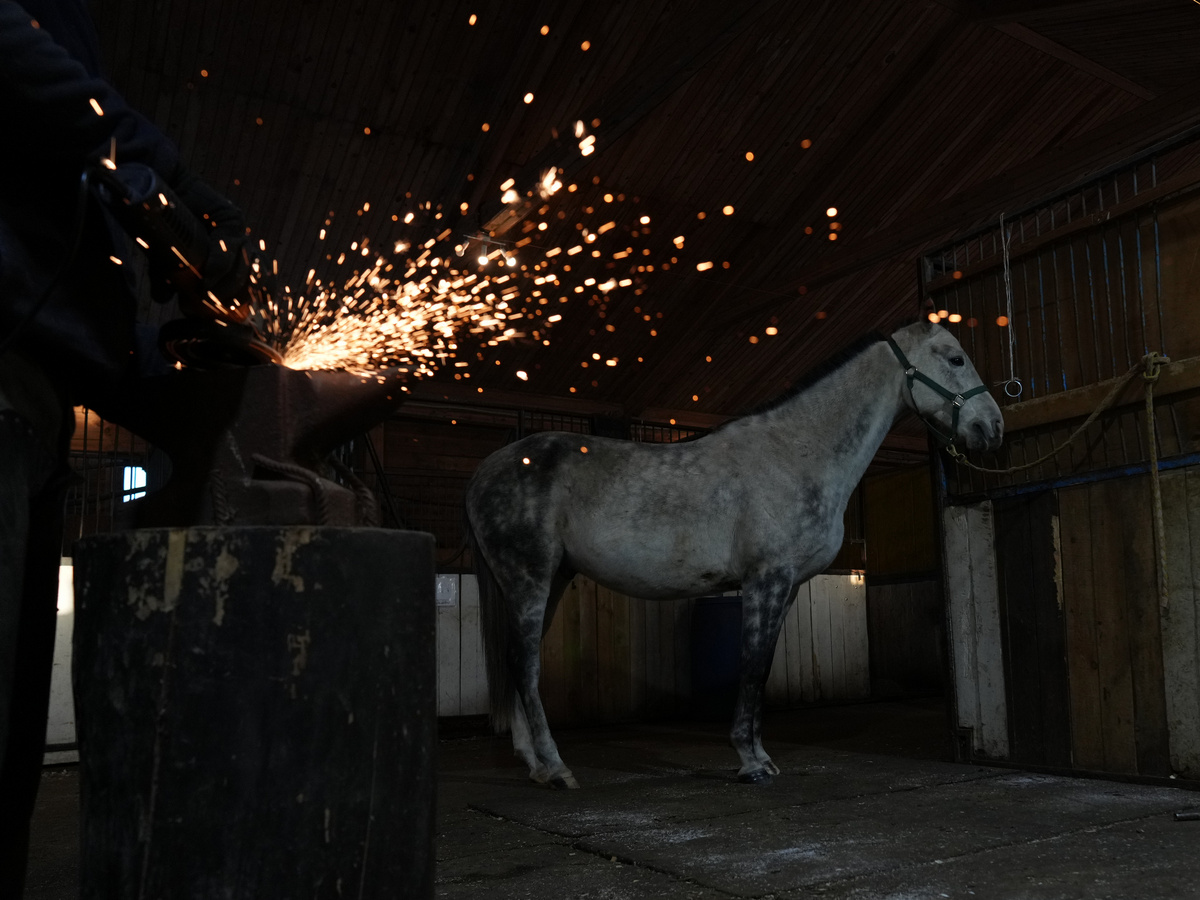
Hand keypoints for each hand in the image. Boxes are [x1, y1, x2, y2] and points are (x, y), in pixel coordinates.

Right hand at [169, 166, 250, 311]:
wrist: (159, 193)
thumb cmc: (167, 228)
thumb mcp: (166, 260)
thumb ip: (166, 279)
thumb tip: (161, 299)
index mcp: (234, 261)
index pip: (258, 285)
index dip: (251, 302)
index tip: (235, 317)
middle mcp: (240, 248)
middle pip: (253, 279)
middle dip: (236, 298)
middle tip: (215, 309)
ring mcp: (238, 234)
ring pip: (245, 265)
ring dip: (228, 284)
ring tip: (208, 294)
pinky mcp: (231, 219)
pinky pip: (231, 245)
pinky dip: (220, 264)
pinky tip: (208, 275)